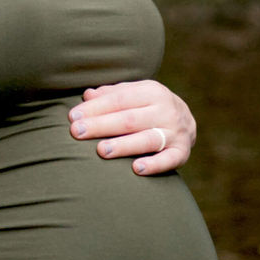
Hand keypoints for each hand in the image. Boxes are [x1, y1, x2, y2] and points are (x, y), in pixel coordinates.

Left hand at [68, 79, 195, 174]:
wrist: (186, 120)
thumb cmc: (147, 107)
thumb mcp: (134, 94)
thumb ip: (111, 95)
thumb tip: (87, 95)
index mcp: (152, 91)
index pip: (119, 99)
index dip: (95, 108)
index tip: (73, 117)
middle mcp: (165, 110)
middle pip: (129, 119)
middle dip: (101, 125)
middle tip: (77, 132)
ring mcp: (175, 132)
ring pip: (148, 139)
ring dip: (124, 145)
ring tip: (102, 151)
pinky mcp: (181, 152)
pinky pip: (169, 160)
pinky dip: (155, 165)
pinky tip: (136, 169)